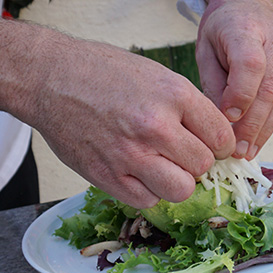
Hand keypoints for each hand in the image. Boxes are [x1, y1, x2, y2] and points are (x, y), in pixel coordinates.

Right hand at [0, 2, 234, 209]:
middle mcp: (155, 126)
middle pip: (204, 165)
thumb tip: (215, 138)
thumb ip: (187, 106)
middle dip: (198, 161)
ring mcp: (129, 154)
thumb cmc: (103, 71)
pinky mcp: (106, 175)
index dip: (221, 142)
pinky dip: (148, 191)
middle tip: (183, 152)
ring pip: (181, 189)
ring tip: (165, 166)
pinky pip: (146, 200)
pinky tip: (139, 173)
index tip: (213, 143)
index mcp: (173, 94)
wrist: (50, 77)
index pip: (222, 135)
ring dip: (177, 180)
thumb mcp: (155, 74)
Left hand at [196, 0, 272, 159]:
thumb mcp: (206, 48)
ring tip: (248, 151)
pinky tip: (259, 138)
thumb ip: (214, 82)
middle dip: (252, 125)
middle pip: (269, 88)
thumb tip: (220, 122)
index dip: (240, 97)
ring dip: (265, 129)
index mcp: (245, 29)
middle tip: (237, 151)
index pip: (250, 66)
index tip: (225, 122)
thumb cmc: (221, 25)